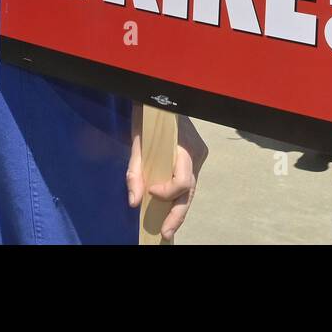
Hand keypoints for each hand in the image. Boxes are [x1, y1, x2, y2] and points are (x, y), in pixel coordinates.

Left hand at [126, 110, 207, 241]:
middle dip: (177, 214)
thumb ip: (135, 172)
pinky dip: (178, 195)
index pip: (183, 180)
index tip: (151, 192)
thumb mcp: (136, 142)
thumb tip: (134, 202)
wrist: (159, 97)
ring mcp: (198, 156)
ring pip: (190, 188)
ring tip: (167, 227)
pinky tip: (169, 209)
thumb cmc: (147, 117)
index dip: (168, 191)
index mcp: (184, 148)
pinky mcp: (194, 158)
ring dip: (178, 207)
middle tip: (165, 233)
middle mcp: (196, 154)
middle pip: (189, 191)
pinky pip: (187, 180)